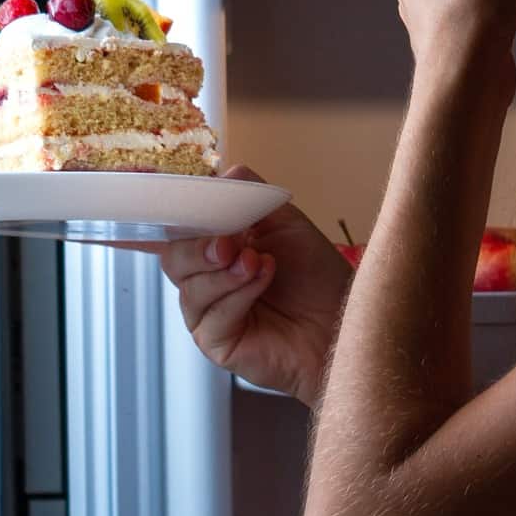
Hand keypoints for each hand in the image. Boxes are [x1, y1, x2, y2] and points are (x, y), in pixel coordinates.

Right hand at [129, 165, 352, 405]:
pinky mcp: (217, 342)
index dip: (177, 217)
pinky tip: (263, 280)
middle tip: (231, 243)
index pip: (178, 230)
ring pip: (190, 288)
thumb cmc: (315, 275)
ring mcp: (208, 313)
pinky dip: (237, 295)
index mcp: (214, 247)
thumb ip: (251, 197)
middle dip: (200, 247)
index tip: (192, 207)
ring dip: (225, 272)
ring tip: (259, 263)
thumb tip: (225, 172)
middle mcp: (205, 280)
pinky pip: (211, 316)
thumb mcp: (284, 223)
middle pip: (174, 258)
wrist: (341, 317)